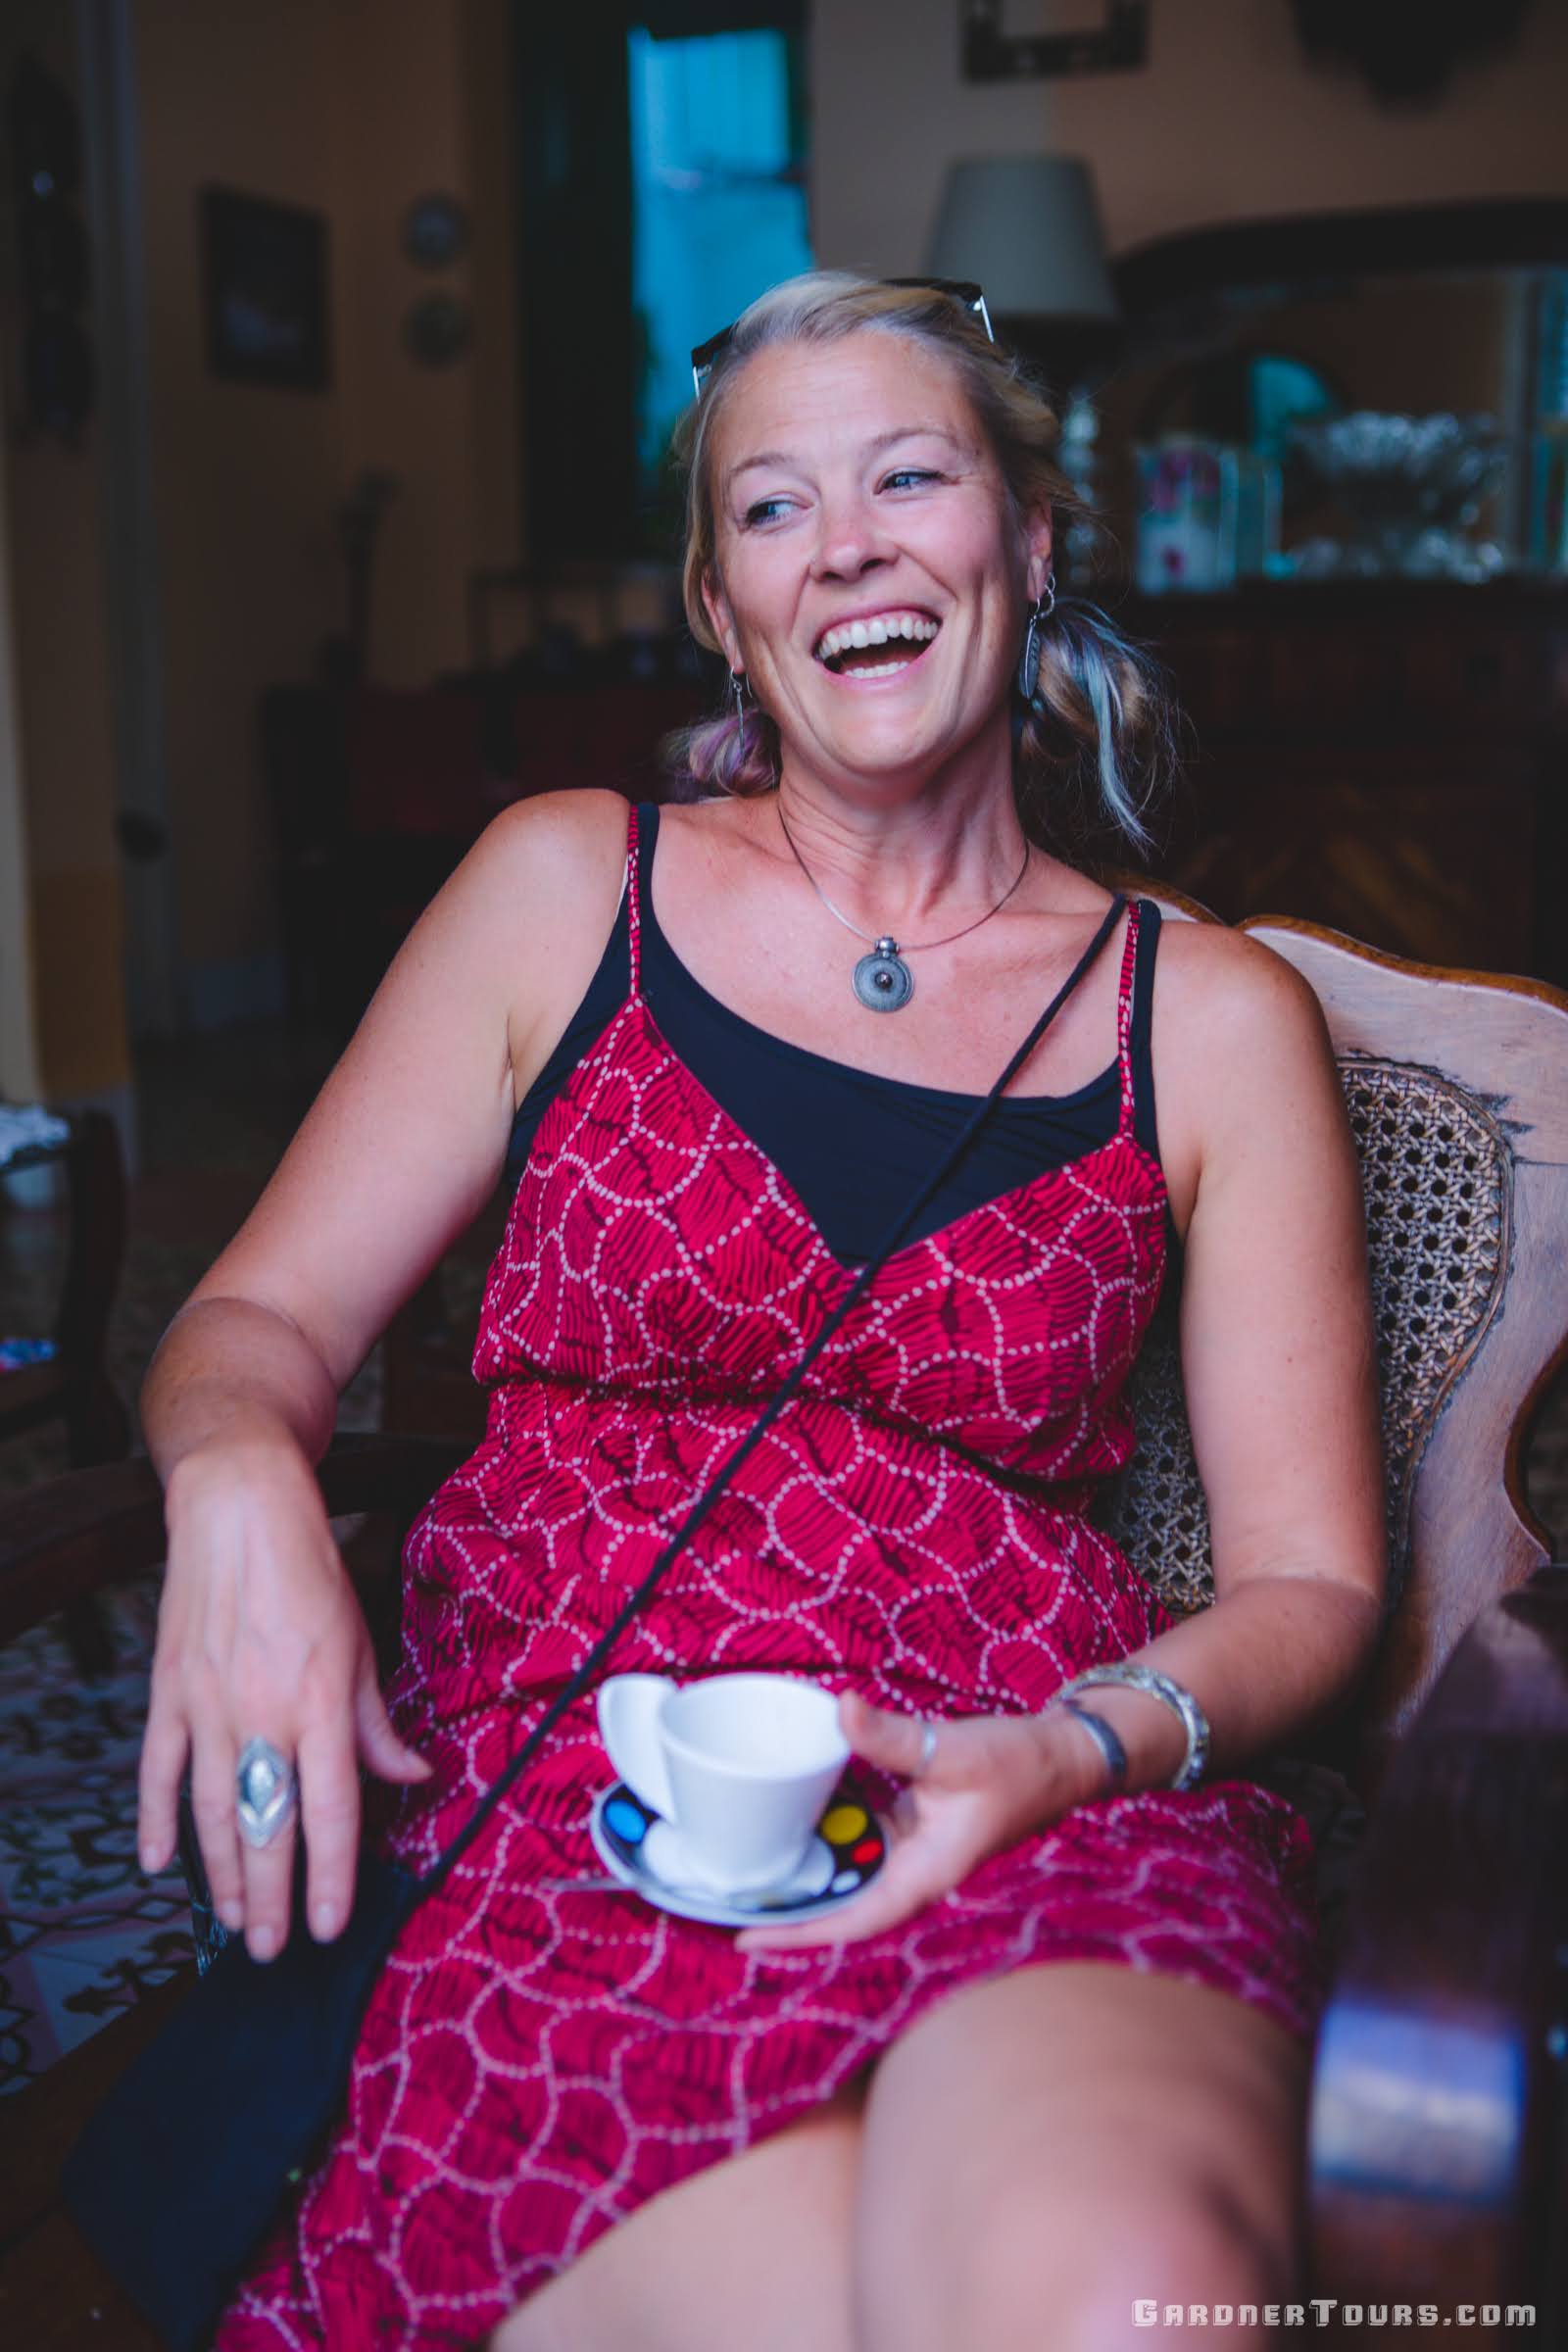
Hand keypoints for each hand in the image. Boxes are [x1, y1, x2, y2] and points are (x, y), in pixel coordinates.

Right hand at [137, 1433, 430, 1962]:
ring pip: (212, 1812)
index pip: (332, 1809)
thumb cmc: (308, 1571)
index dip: (332, 1875)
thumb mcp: (359, 1643)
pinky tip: (159, 1862)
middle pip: (267, 1827)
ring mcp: (206, 1705)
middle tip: (271, 1949)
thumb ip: (376, 1722)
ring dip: (221, 1874)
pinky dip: (156, 1820)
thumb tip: (412, 1775)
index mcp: (319, 1701)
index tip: (331, 1924)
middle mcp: (261, 1711)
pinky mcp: (168, 1693)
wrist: (239, 1509)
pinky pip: (157, 1772)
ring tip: (231, 1921)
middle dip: (271, 1898)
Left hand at [733, 1690, 1103, 1952]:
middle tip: (722, 1893)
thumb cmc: (1018, 1765)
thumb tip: (839, 1710)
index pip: (851, 1920)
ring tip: (742, 1856)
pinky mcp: (908, 1825)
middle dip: (786, 1904)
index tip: (746, 1938)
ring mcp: (909, 1850)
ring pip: (846, 1869)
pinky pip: (859, 1835)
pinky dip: (827, 1826)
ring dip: (804, 1865)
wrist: (1059, 1757)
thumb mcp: (952, 1751)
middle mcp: (911, 1871)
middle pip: (839, 1902)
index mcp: (923, 1874)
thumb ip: (892, 1737)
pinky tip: (790, 1806)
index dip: (799, 1934)